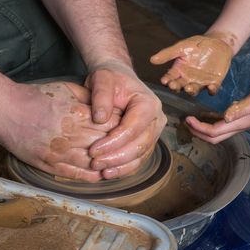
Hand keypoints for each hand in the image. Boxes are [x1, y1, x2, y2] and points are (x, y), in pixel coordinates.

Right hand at [0, 82, 120, 181]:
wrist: (6, 110)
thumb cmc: (36, 97)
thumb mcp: (66, 88)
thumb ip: (89, 97)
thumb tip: (109, 107)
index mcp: (77, 114)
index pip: (111, 124)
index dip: (121, 126)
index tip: (125, 127)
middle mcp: (70, 135)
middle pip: (105, 144)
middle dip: (117, 145)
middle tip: (125, 146)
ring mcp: (59, 152)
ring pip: (93, 162)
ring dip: (106, 164)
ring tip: (115, 163)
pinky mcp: (49, 164)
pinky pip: (75, 174)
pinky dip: (90, 176)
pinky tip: (99, 173)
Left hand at [84, 60, 166, 178]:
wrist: (115, 78)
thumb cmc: (109, 77)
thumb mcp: (102, 78)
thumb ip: (101, 95)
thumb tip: (100, 118)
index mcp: (148, 104)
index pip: (133, 128)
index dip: (113, 142)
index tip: (93, 150)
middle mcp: (156, 120)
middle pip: (139, 145)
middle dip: (116, 157)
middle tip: (94, 162)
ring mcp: (153, 132)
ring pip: (140, 155)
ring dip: (119, 166)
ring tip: (100, 170)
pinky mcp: (145, 142)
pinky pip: (137, 159)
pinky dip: (123, 167)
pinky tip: (107, 172)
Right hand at [150, 32, 234, 95]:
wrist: (218, 42)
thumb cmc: (197, 45)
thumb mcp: (182, 46)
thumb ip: (168, 54)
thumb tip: (152, 60)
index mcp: (179, 71)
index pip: (170, 78)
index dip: (167, 80)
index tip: (164, 80)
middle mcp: (188, 79)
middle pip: (180, 86)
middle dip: (176, 87)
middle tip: (174, 85)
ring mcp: (200, 83)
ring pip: (193, 90)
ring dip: (191, 91)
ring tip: (188, 88)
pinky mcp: (214, 83)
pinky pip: (212, 90)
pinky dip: (212, 90)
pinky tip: (211, 88)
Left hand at [185, 85, 249, 143]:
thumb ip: (240, 108)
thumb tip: (225, 117)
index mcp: (238, 123)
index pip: (213, 131)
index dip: (198, 127)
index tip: (188, 119)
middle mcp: (238, 127)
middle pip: (213, 138)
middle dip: (197, 133)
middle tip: (186, 123)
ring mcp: (242, 124)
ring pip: (219, 133)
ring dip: (204, 130)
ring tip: (194, 121)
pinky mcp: (245, 119)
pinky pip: (225, 126)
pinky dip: (213, 123)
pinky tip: (211, 115)